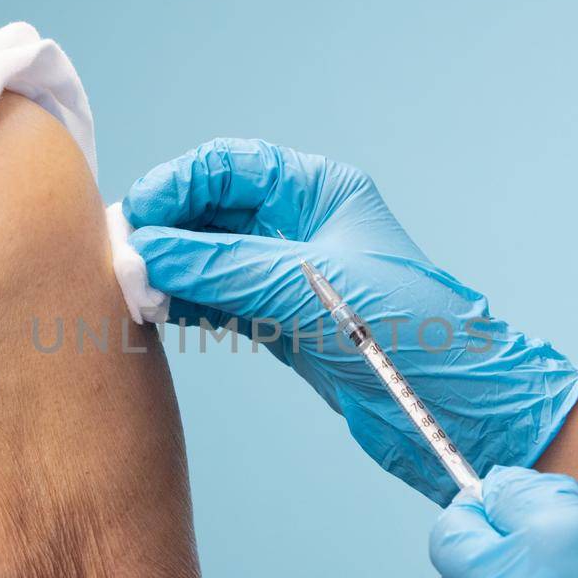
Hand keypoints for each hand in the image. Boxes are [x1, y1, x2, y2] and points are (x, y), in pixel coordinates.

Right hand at [124, 139, 577, 504]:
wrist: (459, 412)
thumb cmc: (414, 334)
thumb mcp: (308, 288)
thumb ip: (223, 267)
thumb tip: (146, 250)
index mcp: (320, 191)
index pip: (229, 165)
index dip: (176, 184)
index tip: (135, 215)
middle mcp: (303, 224)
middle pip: (212, 208)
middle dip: (164, 227)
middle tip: (117, 255)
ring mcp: (290, 274)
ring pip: (209, 256)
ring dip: (169, 268)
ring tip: (128, 286)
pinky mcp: (284, 321)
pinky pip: (219, 298)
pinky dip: (186, 302)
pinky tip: (155, 310)